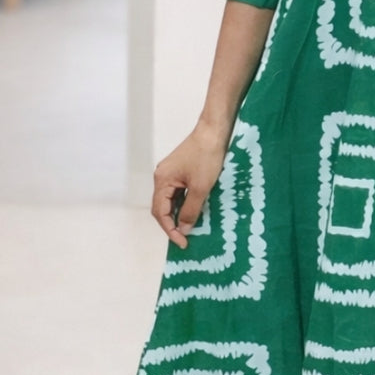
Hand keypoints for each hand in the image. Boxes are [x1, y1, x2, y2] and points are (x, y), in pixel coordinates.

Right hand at [151, 120, 230, 248]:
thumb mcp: (201, 188)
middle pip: (162, 207)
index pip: (160, 212)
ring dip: (179, 214)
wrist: (214, 131)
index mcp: (162, 180)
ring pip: (171, 200)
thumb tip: (184, 228)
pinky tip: (195, 211)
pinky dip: (184, 204)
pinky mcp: (180, 170)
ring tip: (191, 229)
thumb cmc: (207, 157)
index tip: (182, 243)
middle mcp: (162, 177)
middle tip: (185, 239)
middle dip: (172, 224)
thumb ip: (191, 210)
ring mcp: (171, 173)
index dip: (170, 230)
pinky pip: (178, 192)